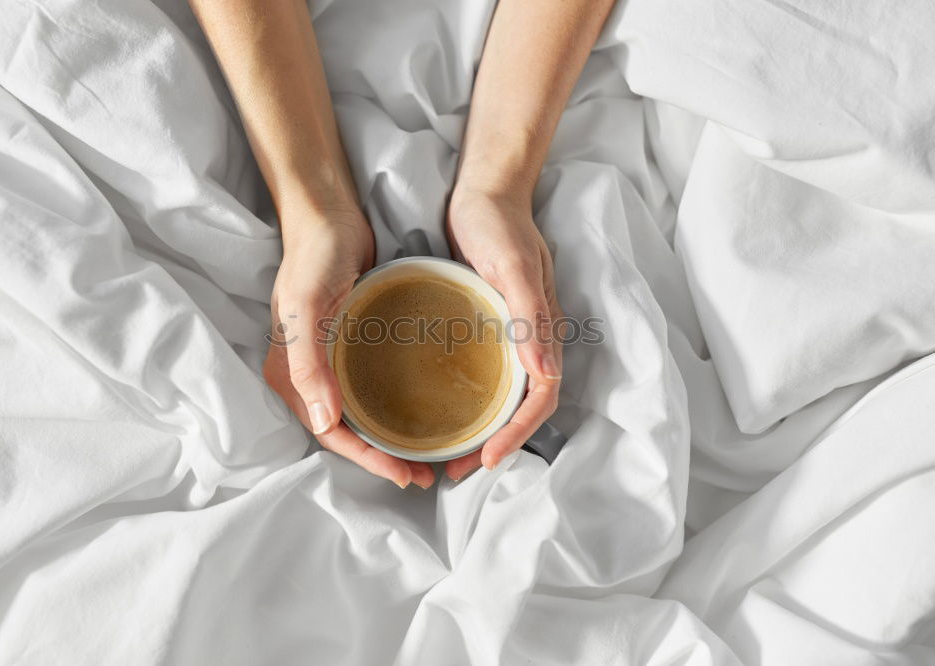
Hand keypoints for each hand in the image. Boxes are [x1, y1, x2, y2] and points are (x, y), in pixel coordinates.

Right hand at [263, 207, 434, 489]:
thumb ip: (309, 365)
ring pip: (360, 413)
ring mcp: (329, 360)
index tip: (406, 474)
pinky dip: (391, 406)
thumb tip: (324, 423)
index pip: (330, 434)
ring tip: (428, 452)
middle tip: (425, 473)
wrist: (328, 216)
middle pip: (346, 431)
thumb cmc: (314, 258)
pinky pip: (369, 387)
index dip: (367, 459)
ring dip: (388, 436)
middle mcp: (307, 374)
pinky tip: (420, 411)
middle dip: (382, 456)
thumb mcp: (307, 309)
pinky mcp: (349, 343)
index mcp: (290, 375)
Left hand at [444, 189, 562, 480]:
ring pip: (505, 395)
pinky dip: (472, 400)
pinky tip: (443, 407)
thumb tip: (545, 374)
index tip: (486, 459)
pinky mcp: (490, 324)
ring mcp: (511, 333)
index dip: (517, 434)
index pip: (540, 399)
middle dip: (497, 444)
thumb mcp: (513, 266)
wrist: (486, 190)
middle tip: (456, 470)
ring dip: (483, 429)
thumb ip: (531, 316)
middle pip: (523, 407)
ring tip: (448, 453)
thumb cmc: (499, 225)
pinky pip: (488, 373)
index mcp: (543, 330)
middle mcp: (532, 339)